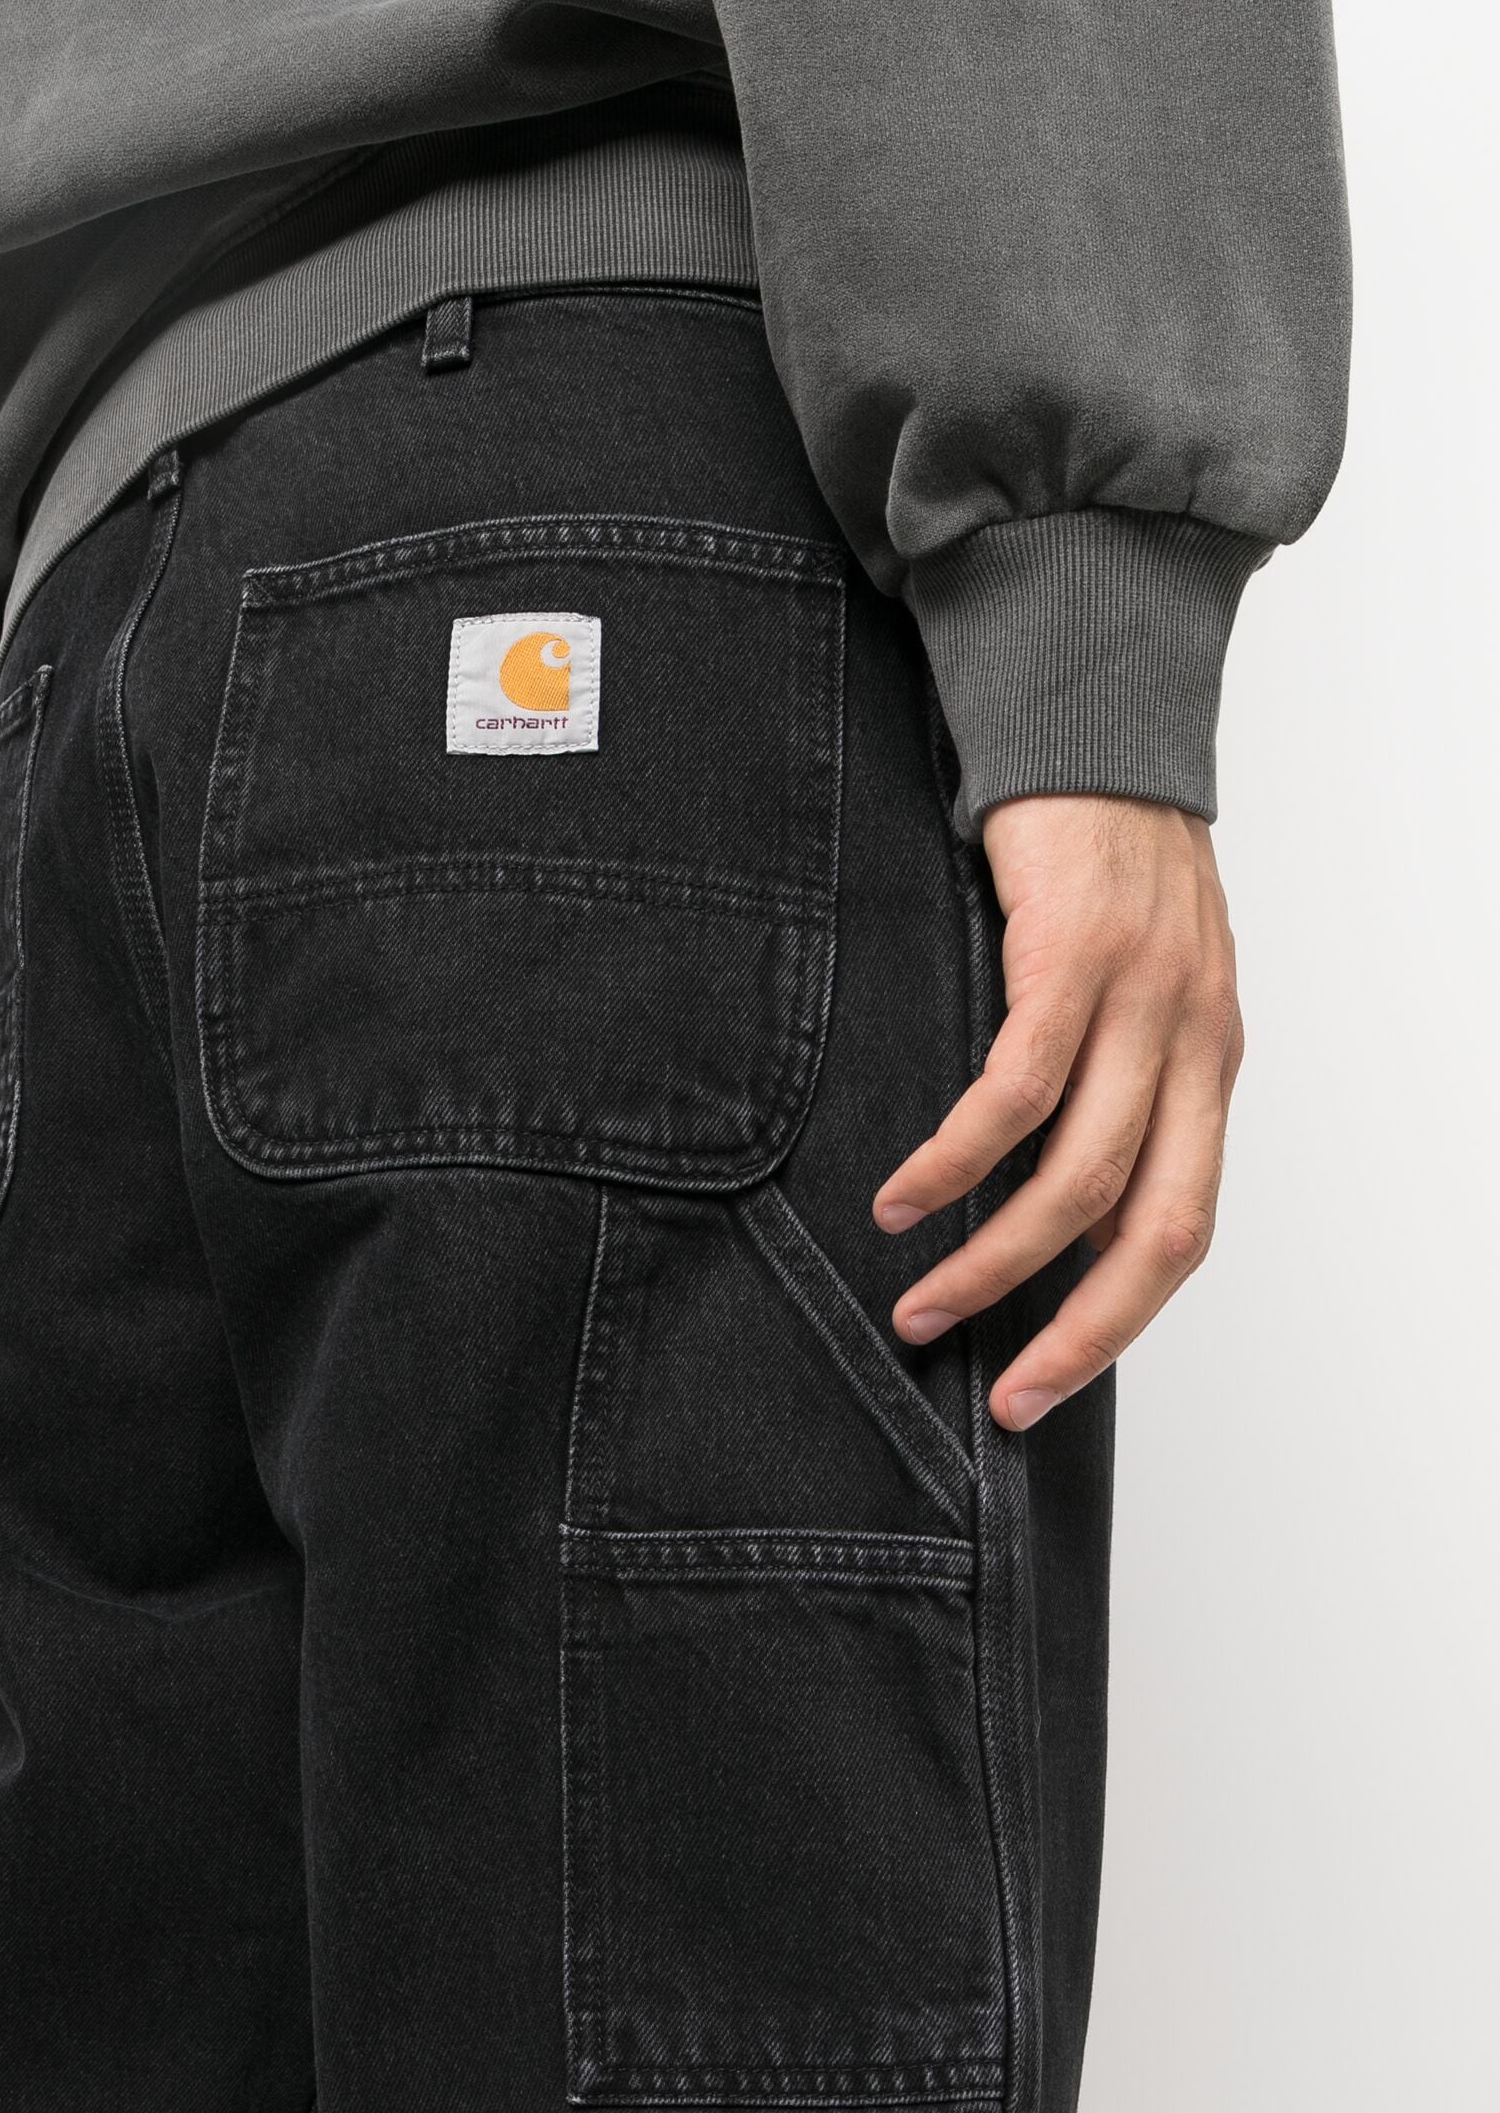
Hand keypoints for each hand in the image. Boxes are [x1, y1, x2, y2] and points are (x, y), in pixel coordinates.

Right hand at [872, 793, 1243, 1432]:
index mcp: (1209, 1064)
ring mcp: (1142, 1000)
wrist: (1094, 720)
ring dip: (994, 1257)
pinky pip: (1016, 1089)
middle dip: (1076, 1329)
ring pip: (1078, 1174)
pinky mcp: (1074, 954)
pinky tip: (904, 1195)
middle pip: (1151, 1228)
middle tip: (1001, 1392)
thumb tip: (1049, 1205)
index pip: (1182, 1228)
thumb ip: (1109, 1088)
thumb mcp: (1131, 989)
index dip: (1118, 1323)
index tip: (1043, 1384)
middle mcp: (1194, 1042)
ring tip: (920, 1301)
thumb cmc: (1099, 858)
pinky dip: (956, 1158)